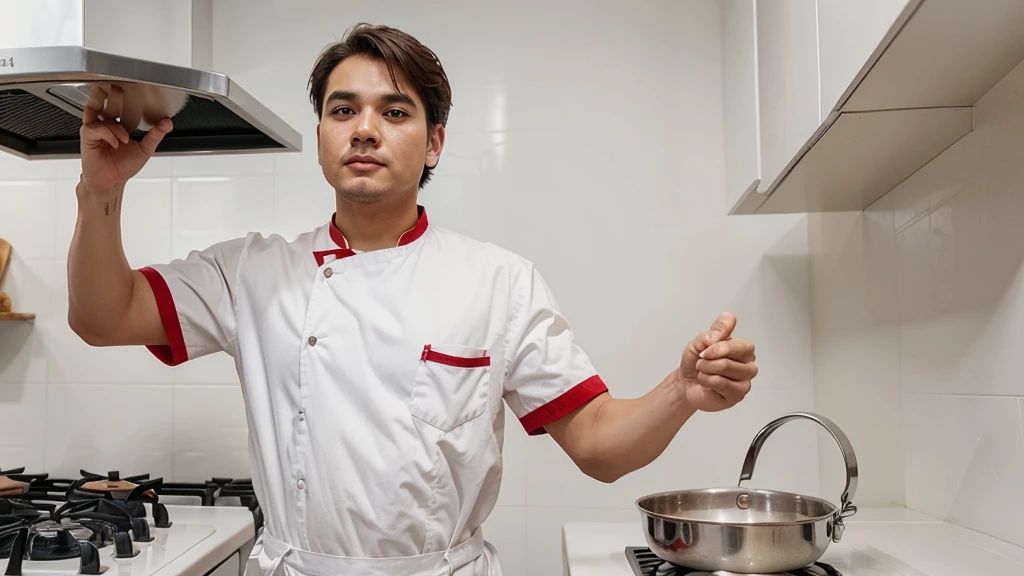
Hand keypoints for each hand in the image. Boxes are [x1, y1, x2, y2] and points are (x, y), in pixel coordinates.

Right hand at [79, 83, 172, 199]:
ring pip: (95, 110)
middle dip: (105, 89)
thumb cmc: (122, 166)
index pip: (116, 103)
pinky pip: (97, 129)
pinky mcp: (88, 138)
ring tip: (120, 118)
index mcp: (115, 123)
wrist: (112, 182)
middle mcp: (103, 123)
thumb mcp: (144, 148)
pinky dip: (109, 133)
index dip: (120, 93)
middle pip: (100, 99)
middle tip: (114, 83)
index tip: (129, 84)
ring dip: (109, 109)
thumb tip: (167, 123)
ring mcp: (94, 129)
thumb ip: (155, 135)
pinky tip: (117, 142)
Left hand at [678, 312, 756, 411]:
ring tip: (702, 371)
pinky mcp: (738, 395)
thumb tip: (718, 334)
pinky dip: (707, 380)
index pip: (741, 344)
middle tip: (701, 361)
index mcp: (742, 348)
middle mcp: (748, 364)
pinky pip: (722, 384)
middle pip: (734, 356)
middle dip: (710, 358)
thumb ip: (712, 332)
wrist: (686, 383)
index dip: (721, 346)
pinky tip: (706, 382)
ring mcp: (745, 380)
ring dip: (707, 369)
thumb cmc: (696, 362)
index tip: (704, 349)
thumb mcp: (700, 341)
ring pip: (726, 368)